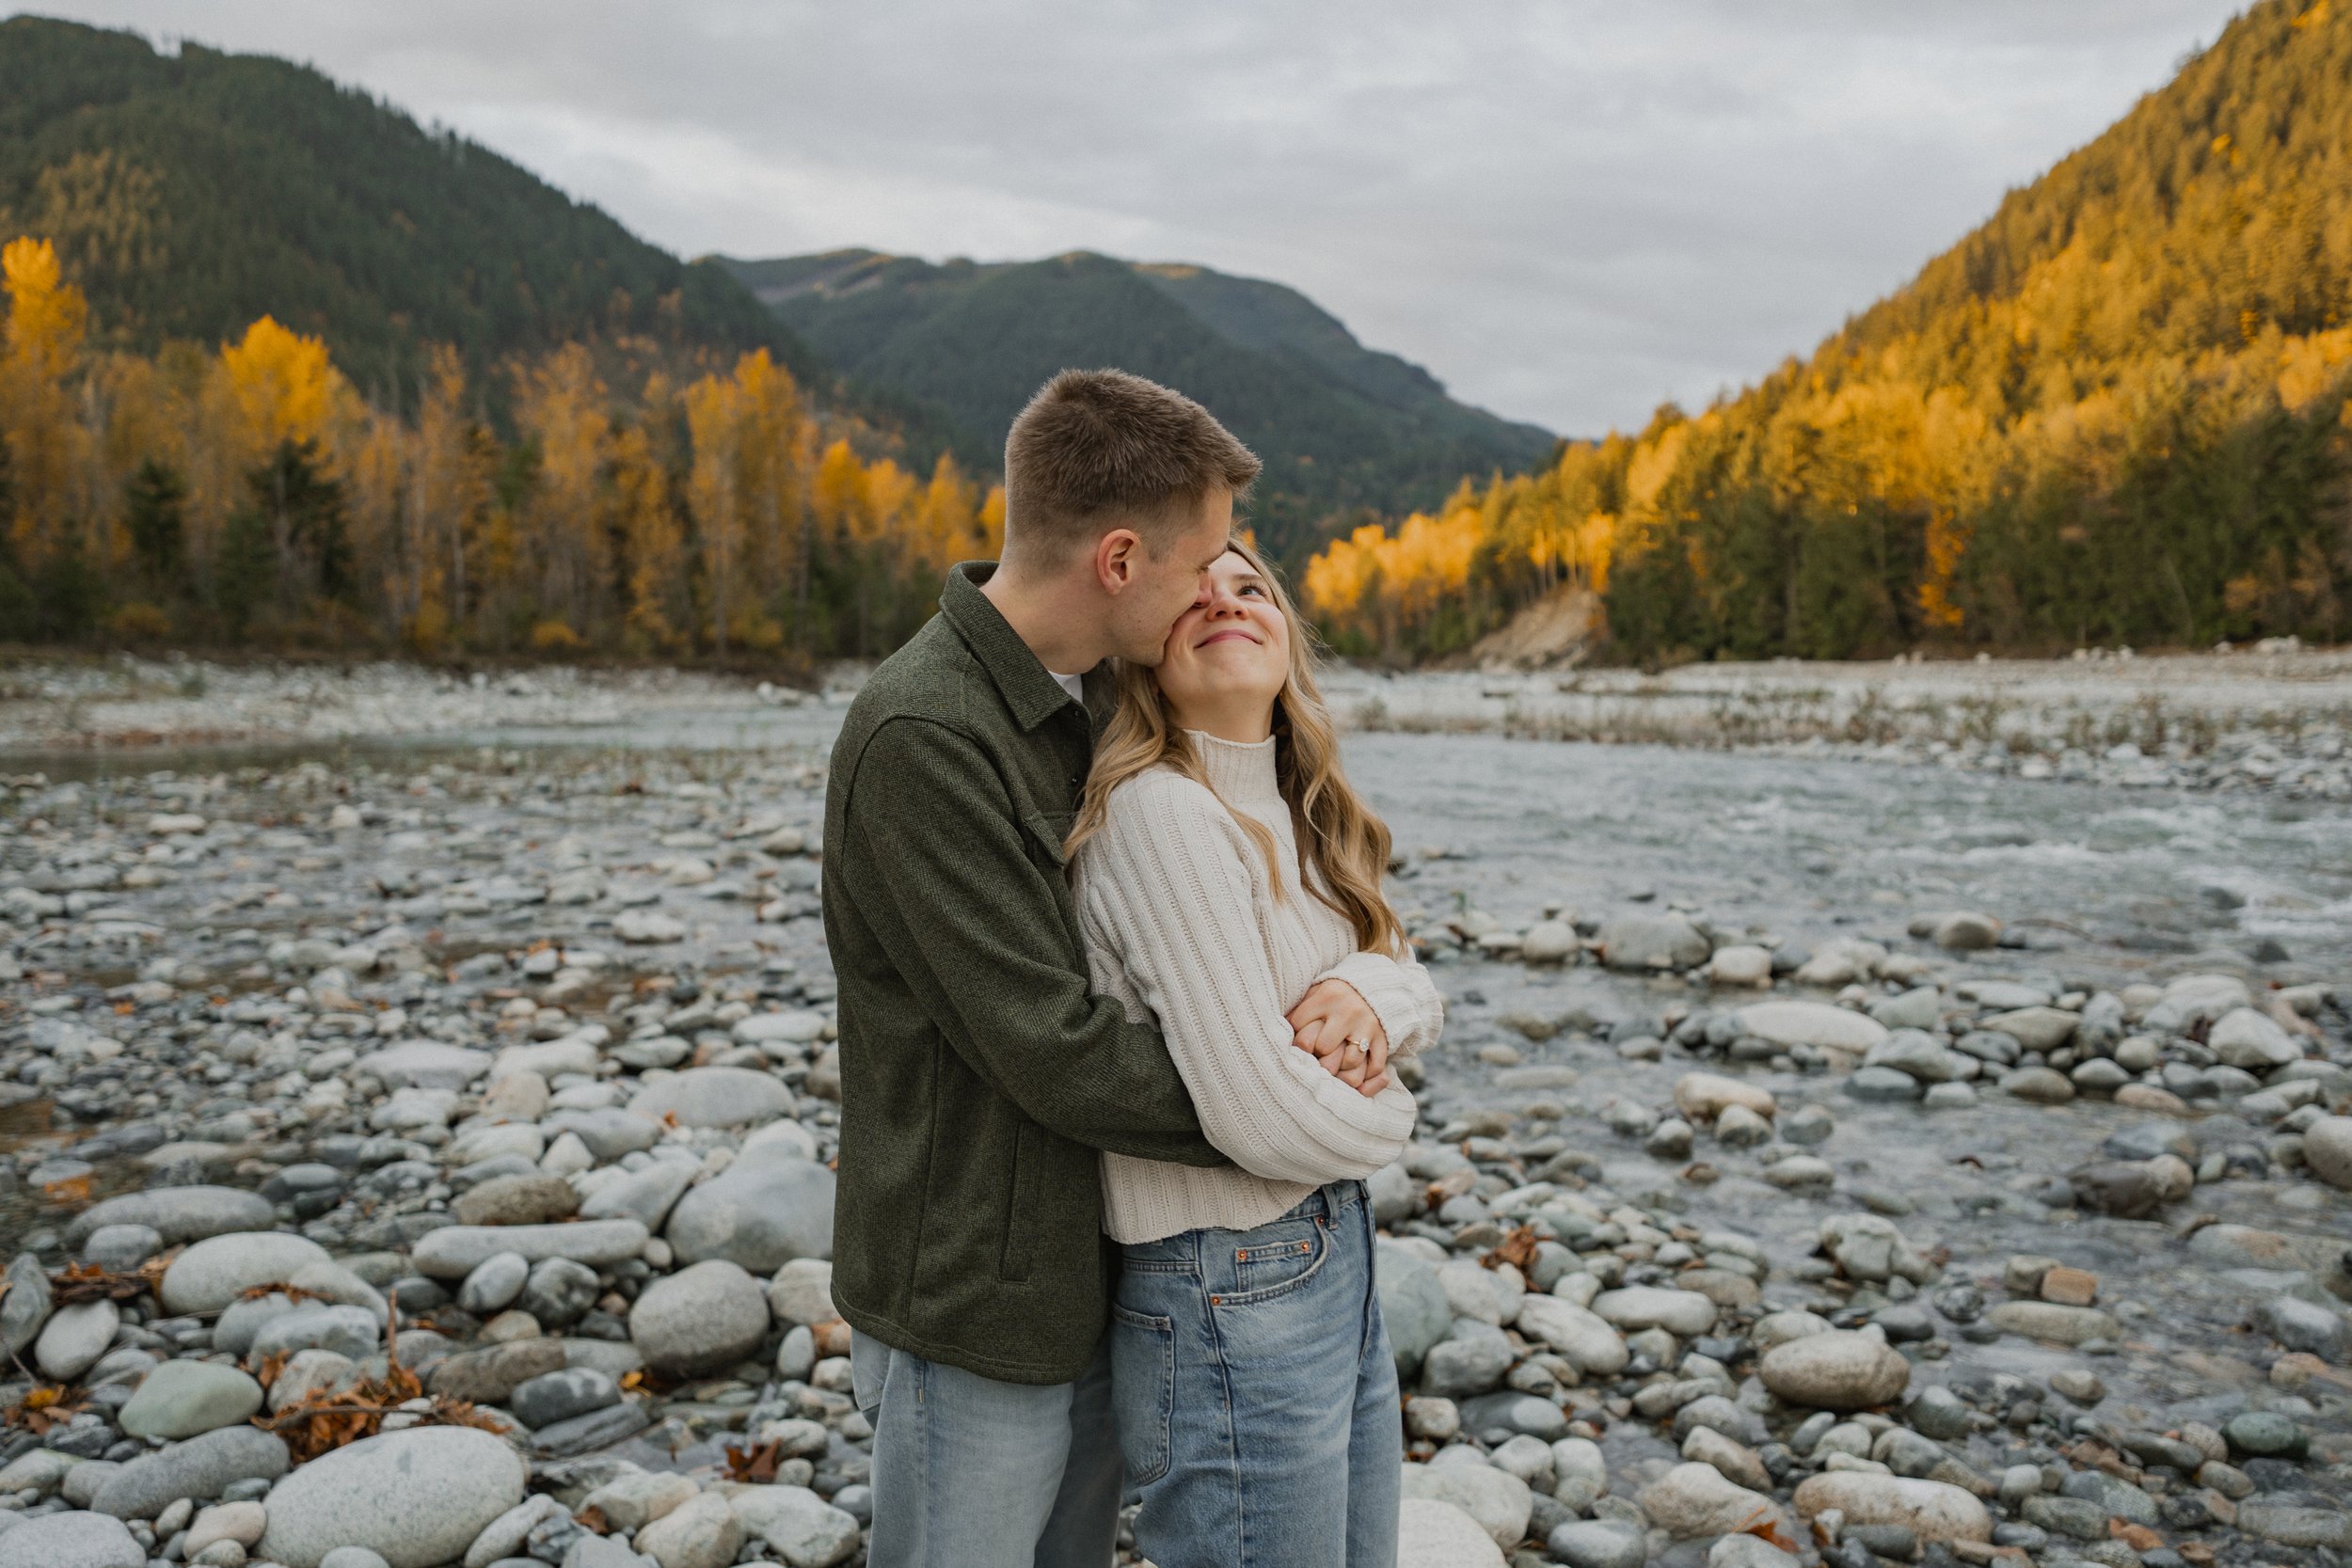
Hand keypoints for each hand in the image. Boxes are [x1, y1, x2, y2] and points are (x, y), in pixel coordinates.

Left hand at [1287, 978, 1390, 1097]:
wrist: (1375, 983)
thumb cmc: (1335, 995)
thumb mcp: (1315, 993)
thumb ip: (1297, 1011)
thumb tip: (1272, 1033)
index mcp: (1326, 997)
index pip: (1301, 1030)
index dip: (1297, 1045)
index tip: (1299, 1048)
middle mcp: (1348, 1011)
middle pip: (1324, 1048)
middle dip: (1318, 1058)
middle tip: (1317, 1061)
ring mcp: (1367, 1025)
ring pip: (1350, 1061)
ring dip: (1341, 1071)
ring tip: (1335, 1071)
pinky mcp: (1383, 1038)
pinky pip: (1375, 1065)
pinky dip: (1366, 1077)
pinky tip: (1357, 1078)